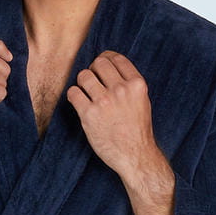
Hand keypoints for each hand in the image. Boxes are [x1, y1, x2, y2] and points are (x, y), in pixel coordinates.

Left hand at [65, 50, 157, 175]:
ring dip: (82, 83)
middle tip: (93, 81)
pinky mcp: (89, 114)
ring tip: (86, 93)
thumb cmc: (137, 131)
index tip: (101, 65)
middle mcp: (121, 90)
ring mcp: (104, 102)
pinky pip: (73, 93)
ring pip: (84, 75)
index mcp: (136, 85)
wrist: (135, 156)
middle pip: (99, 63)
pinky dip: (73, 95)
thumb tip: (111, 69)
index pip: (116, 59)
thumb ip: (130, 85)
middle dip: (93, 69)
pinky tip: (79, 102)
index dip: (106, 58)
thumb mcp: (142, 101)